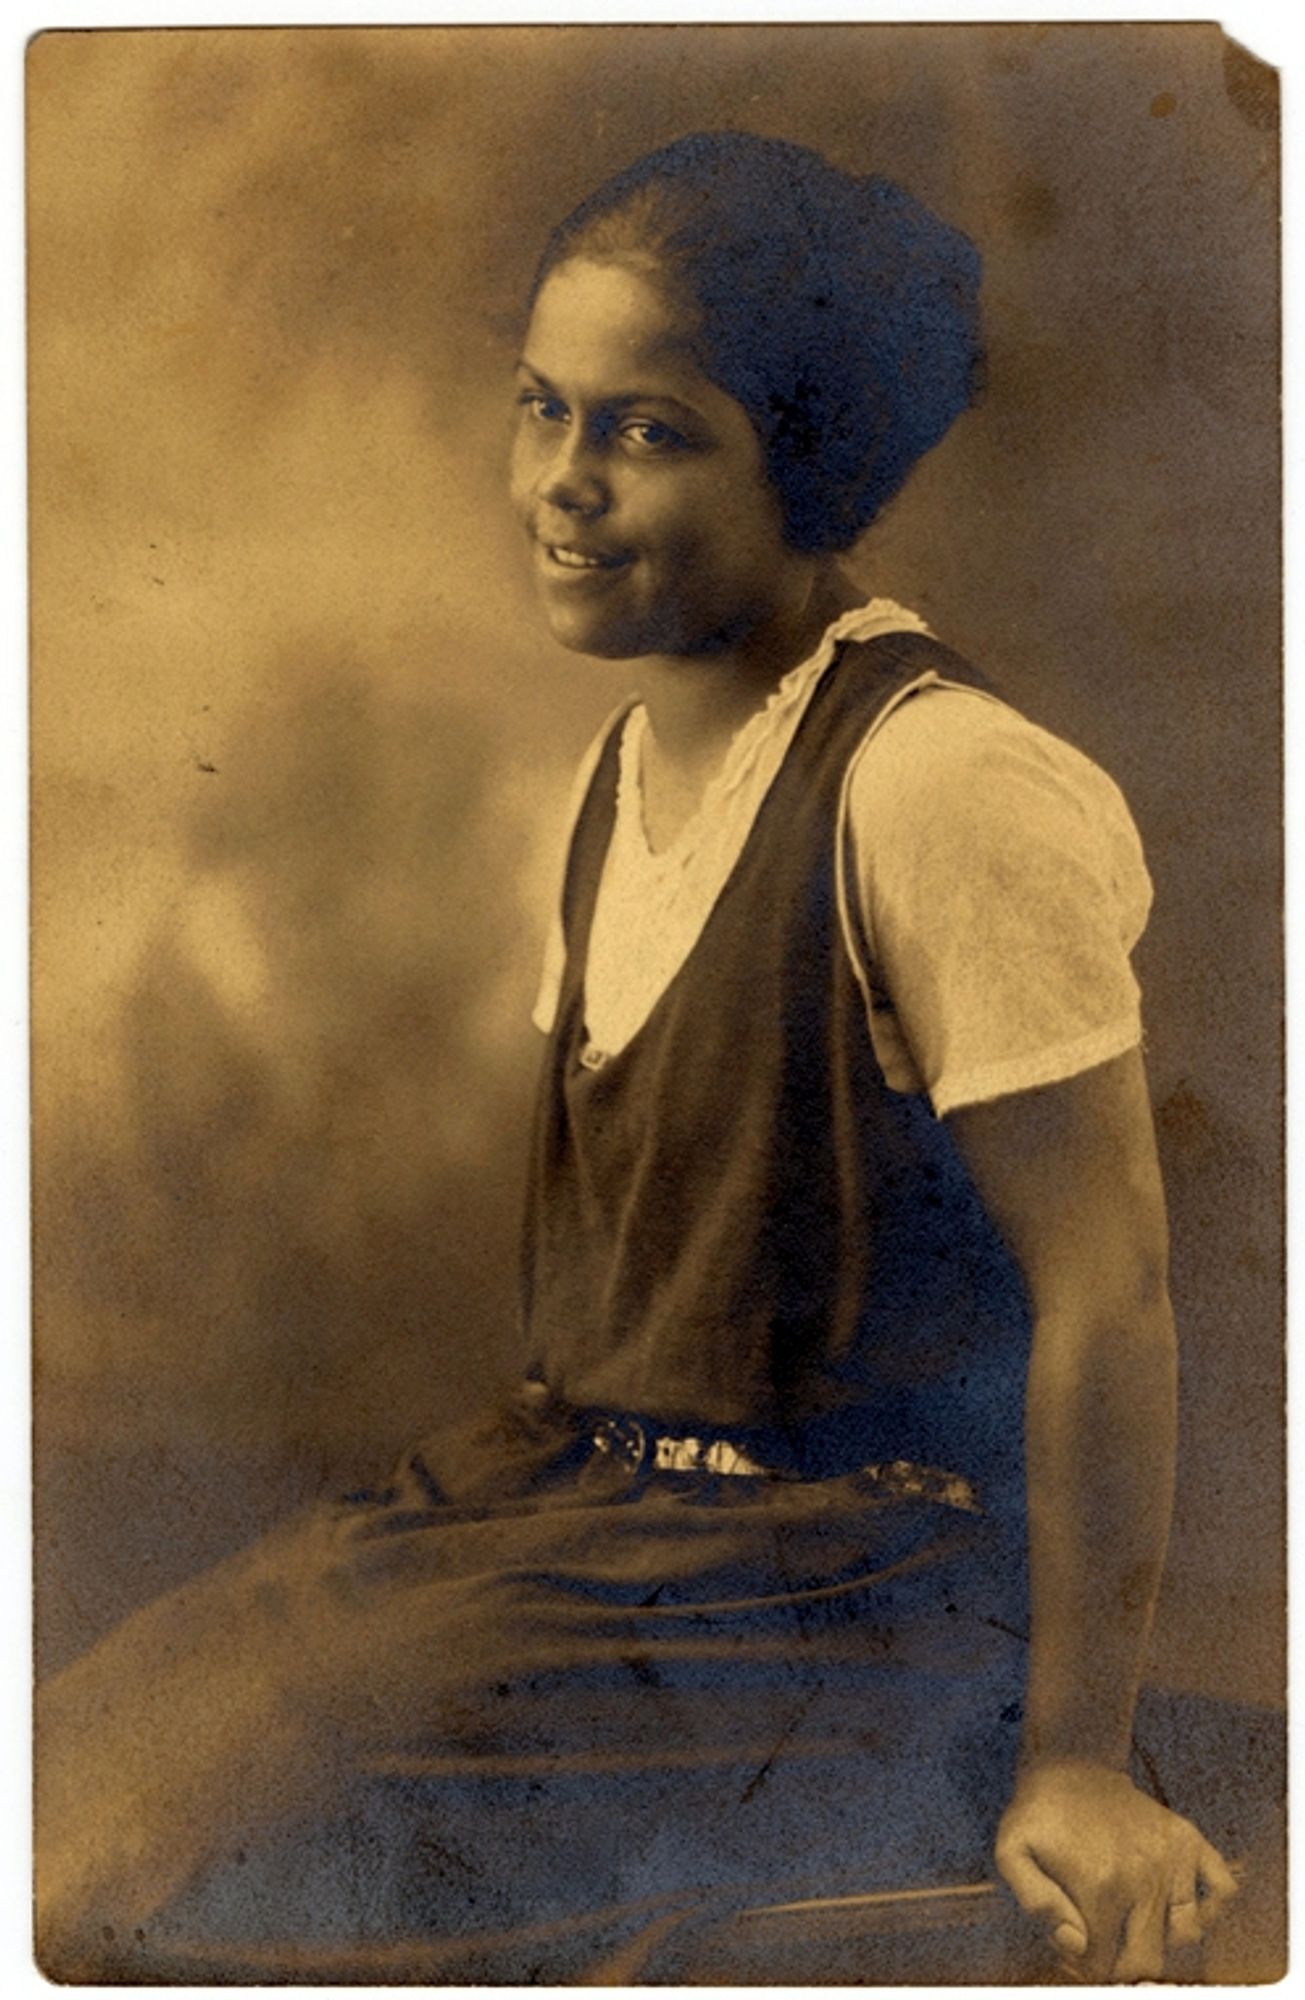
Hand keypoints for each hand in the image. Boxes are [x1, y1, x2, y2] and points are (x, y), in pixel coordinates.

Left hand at [994, 1758, 1238, 1980]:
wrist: (1071, 1761)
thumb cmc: (1039, 1813)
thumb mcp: (1012, 1851)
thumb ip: (1036, 1903)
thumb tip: (1075, 1944)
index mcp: (1100, 1886)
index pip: (1103, 1965)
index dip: (1086, 1966)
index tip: (1077, 1949)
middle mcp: (1143, 1877)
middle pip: (1147, 1961)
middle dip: (1122, 1965)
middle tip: (1103, 1945)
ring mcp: (1172, 1858)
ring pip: (1185, 1937)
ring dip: (1160, 1941)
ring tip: (1132, 1923)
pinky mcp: (1189, 1840)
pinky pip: (1222, 1890)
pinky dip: (1208, 1908)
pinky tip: (1179, 1906)